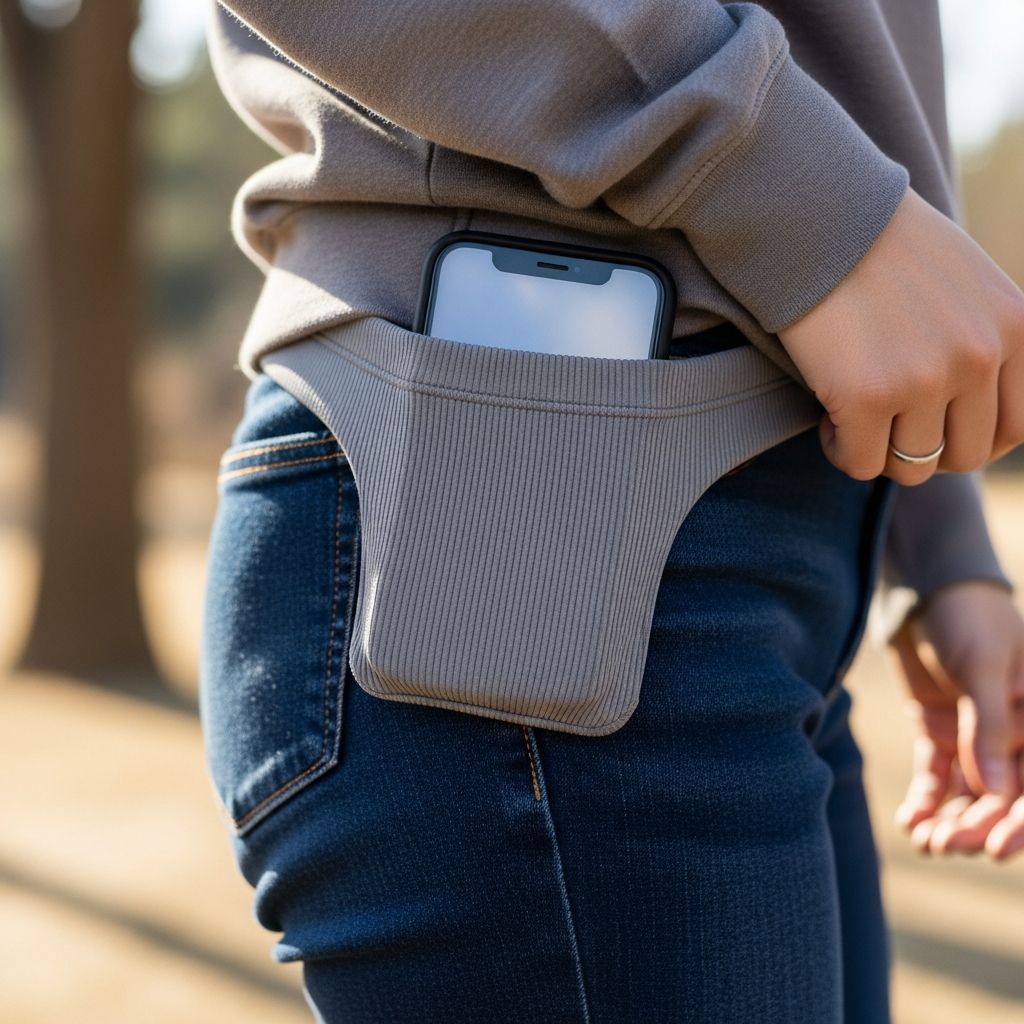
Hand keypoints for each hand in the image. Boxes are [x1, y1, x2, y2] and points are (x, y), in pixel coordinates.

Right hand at [778, 189, 1023, 485]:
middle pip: (967, 455)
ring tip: (853, 419)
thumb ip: (983, 336)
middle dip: (926, 450)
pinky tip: (828, 417)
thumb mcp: (965, 281)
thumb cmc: (879, 246)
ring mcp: (926, 379)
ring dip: (881, 452)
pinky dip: (840, 449)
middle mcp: (978, 355)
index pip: (1018, 426)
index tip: (933, 425)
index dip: (971, 437)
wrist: (818, 218)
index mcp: (1013, 326)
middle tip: (889, 425)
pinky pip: (859, 463)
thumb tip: (970, 405)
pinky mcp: (868, 395)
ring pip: (912, 466)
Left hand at [891, 581, 1023, 858]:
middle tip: (946, 847)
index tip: (996, 850)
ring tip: (927, 842)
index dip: (1021, 821)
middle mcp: (1015, 736)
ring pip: (969, 793)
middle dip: (977, 825)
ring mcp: (975, 737)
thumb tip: (994, 792)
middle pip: (1003, 796)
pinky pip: (937, 776)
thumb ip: (988, 726)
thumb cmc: (969, 617)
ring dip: (951, 820)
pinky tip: (910, 822)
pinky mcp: (940, 733)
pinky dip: (926, 800)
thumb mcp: (984, 666)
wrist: (925, 591)